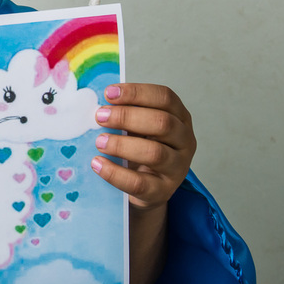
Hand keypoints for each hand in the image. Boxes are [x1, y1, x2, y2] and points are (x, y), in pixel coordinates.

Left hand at [90, 83, 195, 210]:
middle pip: (162, 122)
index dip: (137, 93)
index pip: (165, 97)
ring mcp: (178, 167)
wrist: (147, 188)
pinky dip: (115, 173)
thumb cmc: (140, 147)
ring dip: (122, 145)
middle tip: (100, 117)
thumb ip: (126, 114)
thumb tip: (99, 105)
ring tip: (99, 142)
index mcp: (180, 117)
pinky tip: (98, 164)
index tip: (109, 93)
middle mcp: (185, 140)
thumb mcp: (139, 127)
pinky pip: (139, 183)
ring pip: (154, 153)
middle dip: (127, 116)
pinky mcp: (163, 191)